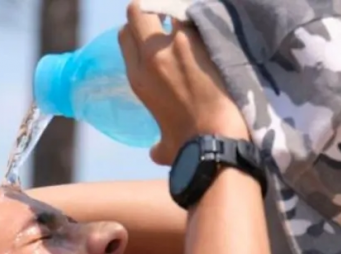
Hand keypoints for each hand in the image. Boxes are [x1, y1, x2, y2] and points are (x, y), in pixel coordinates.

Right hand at [119, 1, 248, 165]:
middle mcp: (151, 56)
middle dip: (151, 12)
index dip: (136, 30)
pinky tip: (210, 32)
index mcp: (137, 78)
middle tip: (168, 21)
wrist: (216, 139)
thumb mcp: (164, 146)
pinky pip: (195, 17)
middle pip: (138, 13)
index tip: (150, 33)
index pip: (125, 35)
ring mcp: (176, 45)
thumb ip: (157, 145)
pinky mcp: (202, 41)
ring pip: (167, 9)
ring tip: (192, 27)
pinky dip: (201, 21)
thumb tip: (156, 152)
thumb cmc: (189, 148)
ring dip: (178, 16)